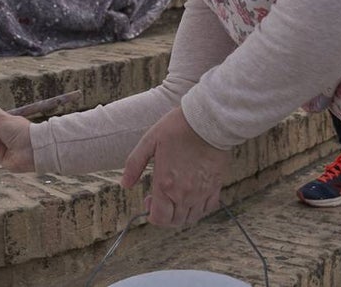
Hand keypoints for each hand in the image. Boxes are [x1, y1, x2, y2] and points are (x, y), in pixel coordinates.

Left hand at [121, 107, 230, 227]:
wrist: (208, 121)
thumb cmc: (178, 128)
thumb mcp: (149, 141)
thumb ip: (134, 165)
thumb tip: (125, 184)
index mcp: (165, 184)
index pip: (159, 218)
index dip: (151, 214)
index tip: (150, 200)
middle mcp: (184, 193)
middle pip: (175, 221)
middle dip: (165, 215)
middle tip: (161, 198)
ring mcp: (202, 192)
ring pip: (192, 218)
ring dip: (181, 213)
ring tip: (176, 198)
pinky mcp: (215, 186)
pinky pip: (208, 208)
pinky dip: (200, 208)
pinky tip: (194, 196)